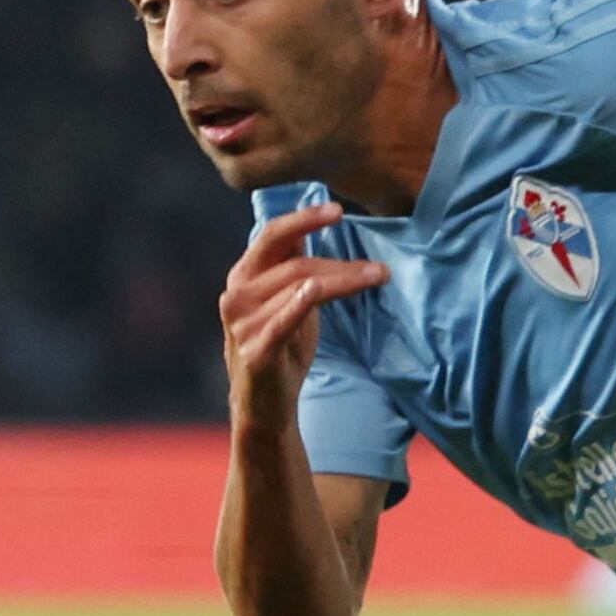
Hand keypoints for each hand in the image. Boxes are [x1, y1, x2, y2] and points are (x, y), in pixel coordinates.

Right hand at [221, 206, 390, 417]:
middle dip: (339, 262)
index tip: (337, 211)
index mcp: (243, 277)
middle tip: (379, 268)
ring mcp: (243, 325)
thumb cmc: (280, 348)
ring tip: (377, 278)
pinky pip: (282, 321)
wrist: (264, 405)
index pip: (271, 236)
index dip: (303, 218)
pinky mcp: (256, 352)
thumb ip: (290, 267)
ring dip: (344, 281)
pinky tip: (317, 290)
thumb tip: (307, 228)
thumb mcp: (285, 300)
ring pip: (300, 289)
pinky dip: (299, 303)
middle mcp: (236, 296)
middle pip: (294, 265)